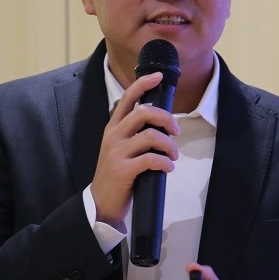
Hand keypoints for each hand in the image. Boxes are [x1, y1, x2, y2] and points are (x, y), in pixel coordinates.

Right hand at [89, 72, 179, 227]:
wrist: (101, 202)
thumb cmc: (116, 174)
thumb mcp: (119, 148)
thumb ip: (132, 133)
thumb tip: (159, 123)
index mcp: (113, 128)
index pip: (127, 98)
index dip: (142, 84)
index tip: (157, 76)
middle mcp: (113, 136)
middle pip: (144, 112)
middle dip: (166, 119)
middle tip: (177, 132)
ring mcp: (117, 152)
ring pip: (151, 136)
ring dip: (169, 145)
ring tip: (173, 156)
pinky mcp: (123, 169)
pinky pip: (151, 159)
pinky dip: (165, 163)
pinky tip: (168, 168)